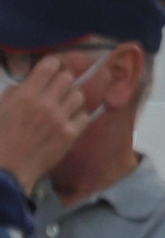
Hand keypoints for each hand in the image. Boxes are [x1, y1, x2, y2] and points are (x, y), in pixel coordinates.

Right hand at [0, 56, 93, 191]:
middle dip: (62, 82)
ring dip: (71, 99)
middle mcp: (44, 104)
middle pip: (68, 78)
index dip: (52, 66)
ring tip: (63, 107)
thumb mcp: (0, 110)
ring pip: (79, 95)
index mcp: (25, 96)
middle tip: (56, 91)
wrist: (7, 171)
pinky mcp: (69, 135)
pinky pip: (84, 116)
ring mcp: (59, 119)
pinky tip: (67, 122)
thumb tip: (28, 82)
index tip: (51, 70)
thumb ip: (15, 93)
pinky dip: (77, 117)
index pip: (50, 66)